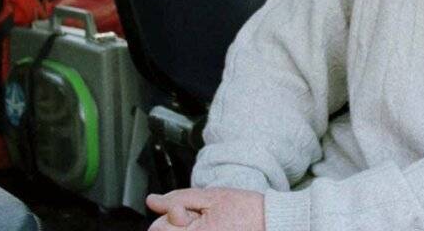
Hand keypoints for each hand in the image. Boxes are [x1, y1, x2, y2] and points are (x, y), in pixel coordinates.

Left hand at [147, 188, 264, 230]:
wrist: (271, 222)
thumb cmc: (246, 210)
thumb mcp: (211, 196)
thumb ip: (178, 198)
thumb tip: (152, 201)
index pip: (158, 228)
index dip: (174, 214)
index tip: (192, 211)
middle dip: (180, 223)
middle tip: (204, 218)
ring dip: (189, 229)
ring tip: (210, 226)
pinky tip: (214, 230)